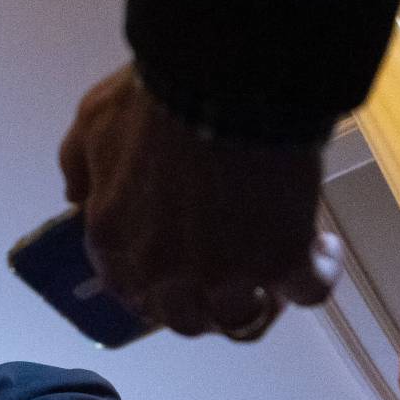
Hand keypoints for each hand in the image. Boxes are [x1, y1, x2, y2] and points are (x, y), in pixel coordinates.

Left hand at [58, 66, 343, 339]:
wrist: (225, 80)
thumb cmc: (156, 95)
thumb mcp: (95, 122)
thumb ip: (79, 165)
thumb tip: (78, 196)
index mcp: (115, 239)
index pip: (127, 290)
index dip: (154, 283)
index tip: (176, 264)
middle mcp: (163, 269)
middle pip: (184, 318)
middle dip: (204, 300)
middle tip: (227, 269)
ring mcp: (223, 273)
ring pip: (241, 319)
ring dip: (257, 296)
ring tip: (274, 262)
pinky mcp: (282, 262)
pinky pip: (307, 292)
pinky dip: (318, 272)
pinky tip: (321, 247)